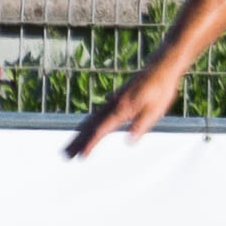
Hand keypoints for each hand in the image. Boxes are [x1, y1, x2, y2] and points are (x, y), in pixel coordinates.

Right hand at [64, 63, 183, 158]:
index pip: (101, 130)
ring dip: (79, 135)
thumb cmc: (160, 90)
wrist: (160, 69)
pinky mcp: (116, 100)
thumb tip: (129, 141)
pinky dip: (88, 124)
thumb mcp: (155, 111)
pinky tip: (84, 129)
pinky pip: (97, 115)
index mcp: (121, 109)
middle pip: (90, 126)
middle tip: (65, 156)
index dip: (90, 144)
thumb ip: (141, 125)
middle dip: (77, 142)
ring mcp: (112, 102)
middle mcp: (112, 105)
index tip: (81, 156)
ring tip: (70, 147)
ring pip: (91, 120)